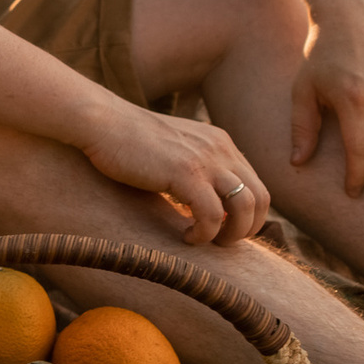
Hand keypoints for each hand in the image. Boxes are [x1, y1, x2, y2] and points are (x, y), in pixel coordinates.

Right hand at [76, 100, 270, 245]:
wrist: (101, 122)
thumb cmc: (126, 141)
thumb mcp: (173, 150)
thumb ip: (192, 167)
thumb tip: (196, 199)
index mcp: (220, 143)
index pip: (256, 185)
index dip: (247, 214)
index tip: (224, 229)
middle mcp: (221, 149)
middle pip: (261, 198)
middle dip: (248, 228)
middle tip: (221, 242)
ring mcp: (205, 159)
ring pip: (244, 207)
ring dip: (231, 234)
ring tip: (206, 241)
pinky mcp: (185, 172)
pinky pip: (212, 214)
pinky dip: (204, 233)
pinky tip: (185, 236)